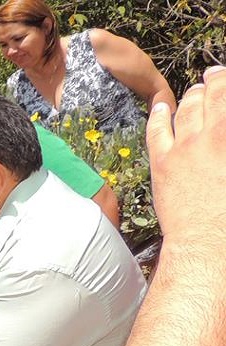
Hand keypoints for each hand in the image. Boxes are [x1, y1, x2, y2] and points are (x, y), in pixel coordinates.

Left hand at [147, 66, 225, 243]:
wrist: (207, 240)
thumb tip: (219, 136)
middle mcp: (214, 135)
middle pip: (213, 97)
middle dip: (215, 82)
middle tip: (214, 75)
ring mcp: (185, 147)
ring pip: (186, 110)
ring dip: (191, 96)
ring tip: (194, 90)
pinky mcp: (162, 161)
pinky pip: (157, 130)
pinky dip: (159, 115)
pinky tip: (160, 106)